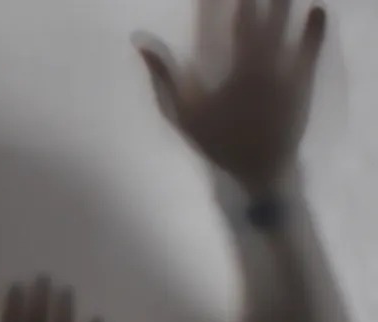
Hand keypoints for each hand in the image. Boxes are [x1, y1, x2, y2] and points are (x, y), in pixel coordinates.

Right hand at [135, 0, 326, 191]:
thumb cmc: (220, 140)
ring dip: (287, 5)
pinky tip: (317, 10)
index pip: (241, 17)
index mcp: (240, 65)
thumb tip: (140, 42)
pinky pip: (312, 48)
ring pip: (291, 27)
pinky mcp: (304, 80)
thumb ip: (164, 75)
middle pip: (269, 16)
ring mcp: (290, 69)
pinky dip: (315, 27)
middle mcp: (269, 61)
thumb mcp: (183, 112)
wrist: (262, 168)